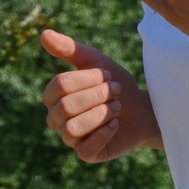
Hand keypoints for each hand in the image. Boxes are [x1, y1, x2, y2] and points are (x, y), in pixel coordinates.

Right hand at [40, 29, 160, 160]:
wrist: (145, 110)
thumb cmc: (117, 86)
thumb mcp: (98, 63)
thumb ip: (72, 50)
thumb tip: (44, 34)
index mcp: (55, 96)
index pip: (59, 85)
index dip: (88, 79)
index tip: (109, 76)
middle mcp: (57, 119)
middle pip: (66, 106)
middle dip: (98, 95)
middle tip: (117, 91)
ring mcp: (71, 139)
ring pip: (71, 129)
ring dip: (101, 114)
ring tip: (117, 107)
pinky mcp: (87, 154)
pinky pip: (85, 148)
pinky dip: (104, 132)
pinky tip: (116, 123)